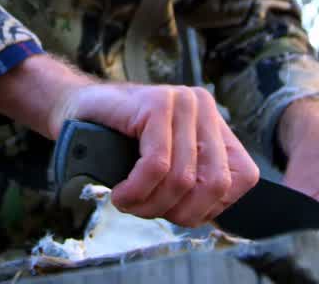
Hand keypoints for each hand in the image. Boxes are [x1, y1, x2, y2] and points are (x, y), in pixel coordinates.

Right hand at [0, 55, 259, 227]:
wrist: (75, 109)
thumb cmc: (116, 142)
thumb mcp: (166, 162)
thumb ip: (193, 180)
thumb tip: (214, 217)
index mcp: (214, 124)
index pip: (243, 178)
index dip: (213, 207)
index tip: (178, 212)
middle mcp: (203, 107)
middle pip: (216, 183)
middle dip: (180, 212)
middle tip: (148, 211)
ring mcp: (181, 101)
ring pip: (182, 178)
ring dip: (150, 204)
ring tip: (128, 202)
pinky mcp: (156, 103)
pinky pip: (156, 165)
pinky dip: (136, 190)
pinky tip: (120, 193)